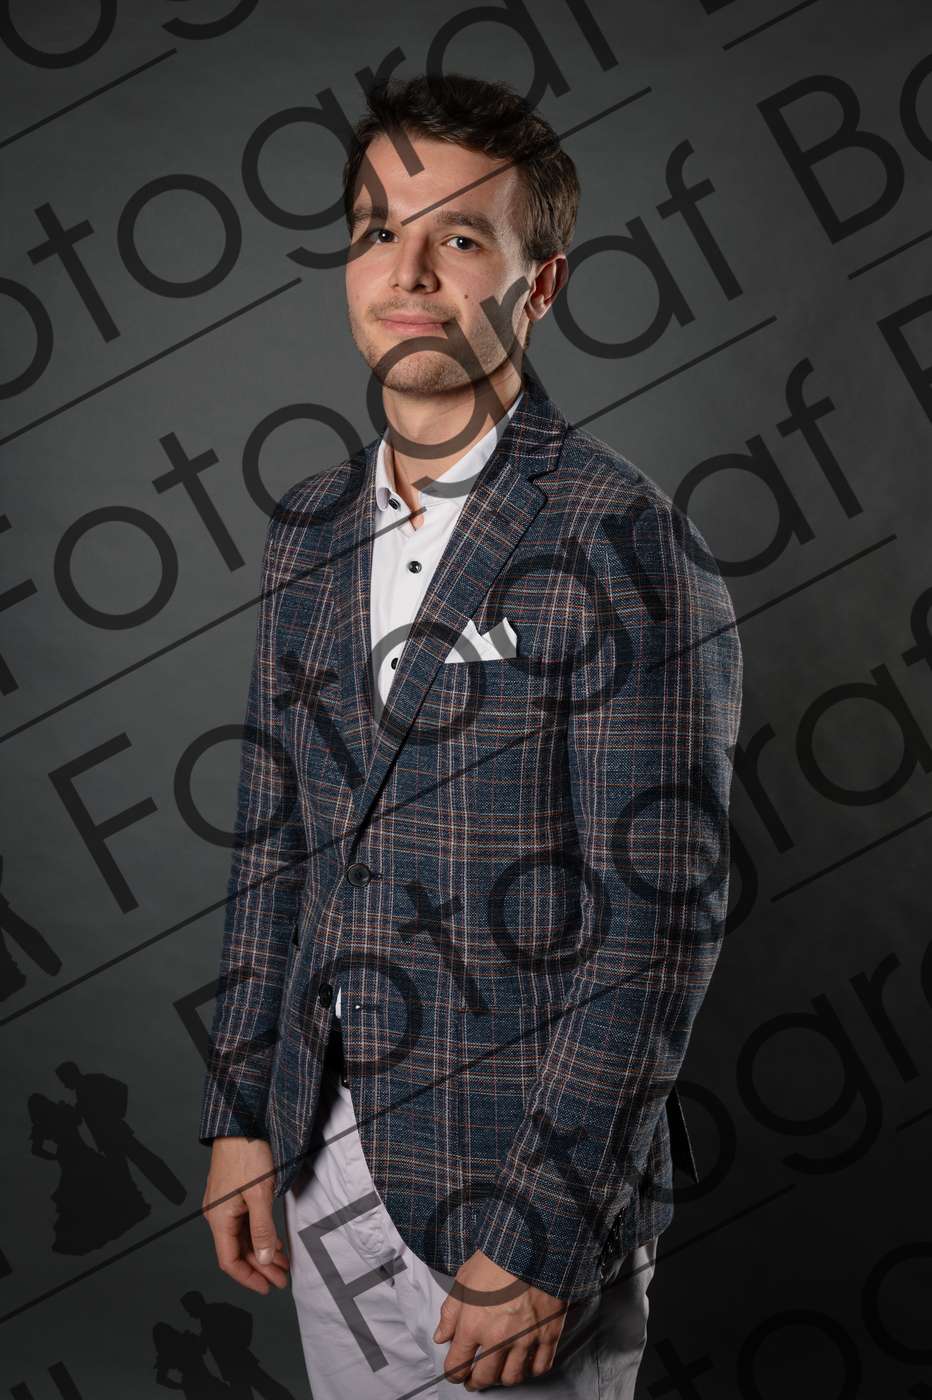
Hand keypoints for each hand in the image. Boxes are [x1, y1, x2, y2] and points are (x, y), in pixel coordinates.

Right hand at [201, 1136, 289, 1294]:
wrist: (240, 1121)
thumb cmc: (247, 1154)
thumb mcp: (259, 1194)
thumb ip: (261, 1229)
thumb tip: (262, 1260)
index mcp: (219, 1218)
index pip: (229, 1261)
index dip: (248, 1278)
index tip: (268, 1288)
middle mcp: (218, 1214)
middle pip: (237, 1251)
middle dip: (260, 1268)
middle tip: (282, 1279)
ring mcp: (224, 1204)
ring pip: (242, 1238)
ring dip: (261, 1252)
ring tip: (283, 1264)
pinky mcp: (232, 1193)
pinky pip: (245, 1223)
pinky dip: (259, 1235)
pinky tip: (274, 1241)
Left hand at [433, 1249, 567, 1389]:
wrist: (533, 1245)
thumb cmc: (497, 1258)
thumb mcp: (464, 1280)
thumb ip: (450, 1313)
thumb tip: (441, 1337)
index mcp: (473, 1324)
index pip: (457, 1364)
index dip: (453, 1373)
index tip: (455, 1372)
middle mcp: (498, 1337)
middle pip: (484, 1377)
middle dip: (475, 1382)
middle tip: (474, 1379)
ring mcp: (525, 1338)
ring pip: (512, 1377)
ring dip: (502, 1379)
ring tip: (499, 1372)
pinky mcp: (548, 1334)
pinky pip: (540, 1367)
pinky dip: (531, 1370)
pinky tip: (525, 1363)